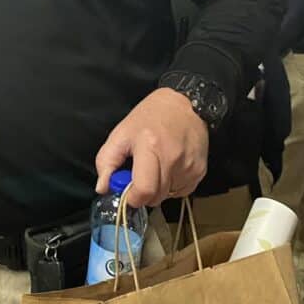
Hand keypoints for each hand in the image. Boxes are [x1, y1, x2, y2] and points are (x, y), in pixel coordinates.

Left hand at [94, 88, 208, 207]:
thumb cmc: (151, 117)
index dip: (132, 198)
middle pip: (156, 197)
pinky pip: (181, 191)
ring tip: (157, 165)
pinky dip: (173, 185)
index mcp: (149, 147)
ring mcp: (189, 166)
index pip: (144, 190)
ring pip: (168, 195)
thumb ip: (107, 161)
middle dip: (144, 194)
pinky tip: (170, 167)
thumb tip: (103, 187)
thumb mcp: (121, 132)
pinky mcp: (200, 171)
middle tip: (140, 176)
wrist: (187, 104)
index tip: (127, 192)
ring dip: (159, 189)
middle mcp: (172, 158)